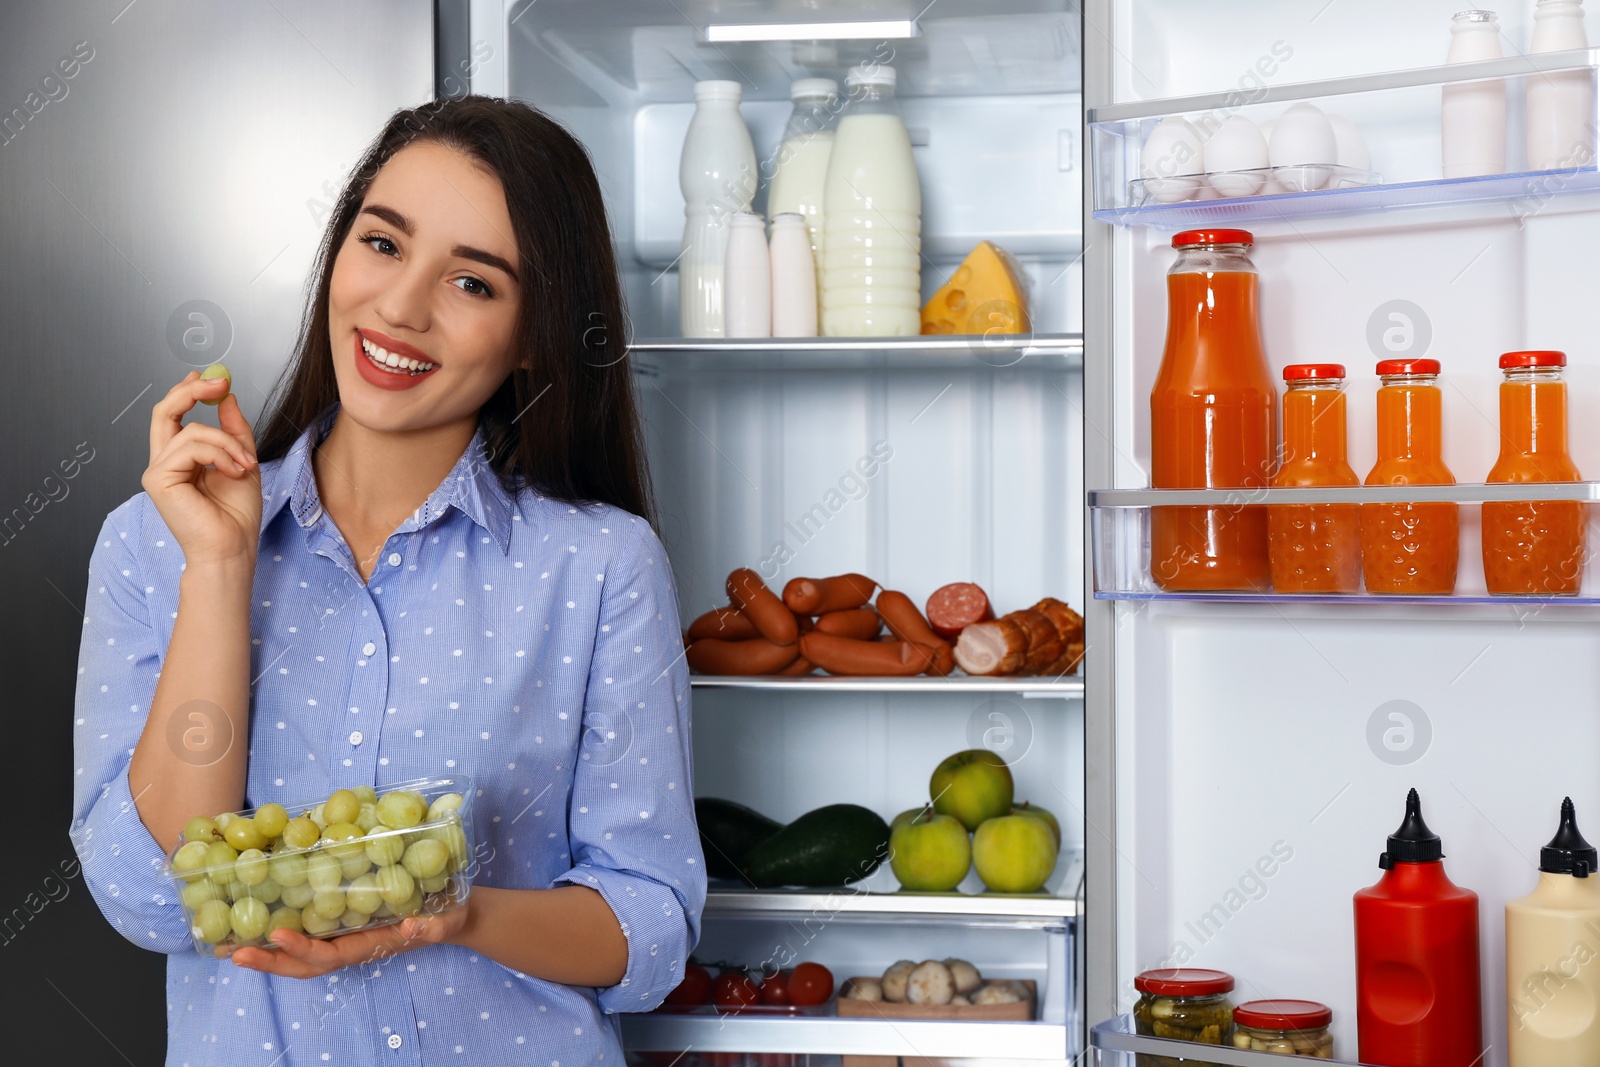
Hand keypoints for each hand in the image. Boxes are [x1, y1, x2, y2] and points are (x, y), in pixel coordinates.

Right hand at [141, 371, 262, 567]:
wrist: (232, 548)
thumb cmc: (236, 517)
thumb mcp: (242, 462)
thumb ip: (233, 431)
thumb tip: (227, 398)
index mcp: (181, 460)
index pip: (175, 417)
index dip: (189, 393)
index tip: (214, 379)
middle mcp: (164, 463)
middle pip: (164, 412)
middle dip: (192, 392)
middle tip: (219, 383)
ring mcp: (158, 471)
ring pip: (191, 430)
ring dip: (227, 443)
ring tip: (244, 466)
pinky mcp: (158, 479)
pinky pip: (192, 447)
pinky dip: (220, 454)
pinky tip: (233, 472)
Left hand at [229, 907, 468, 978]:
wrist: (452, 915)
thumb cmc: (447, 916)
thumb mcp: (446, 919)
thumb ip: (433, 926)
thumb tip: (414, 926)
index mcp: (368, 946)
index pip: (329, 955)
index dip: (302, 948)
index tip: (277, 934)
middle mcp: (350, 946)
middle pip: (303, 965)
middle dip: (269, 962)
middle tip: (234, 953)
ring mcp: (345, 937)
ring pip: (299, 955)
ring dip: (266, 954)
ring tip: (230, 946)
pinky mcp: (343, 922)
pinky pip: (308, 933)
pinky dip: (280, 934)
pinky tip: (257, 922)